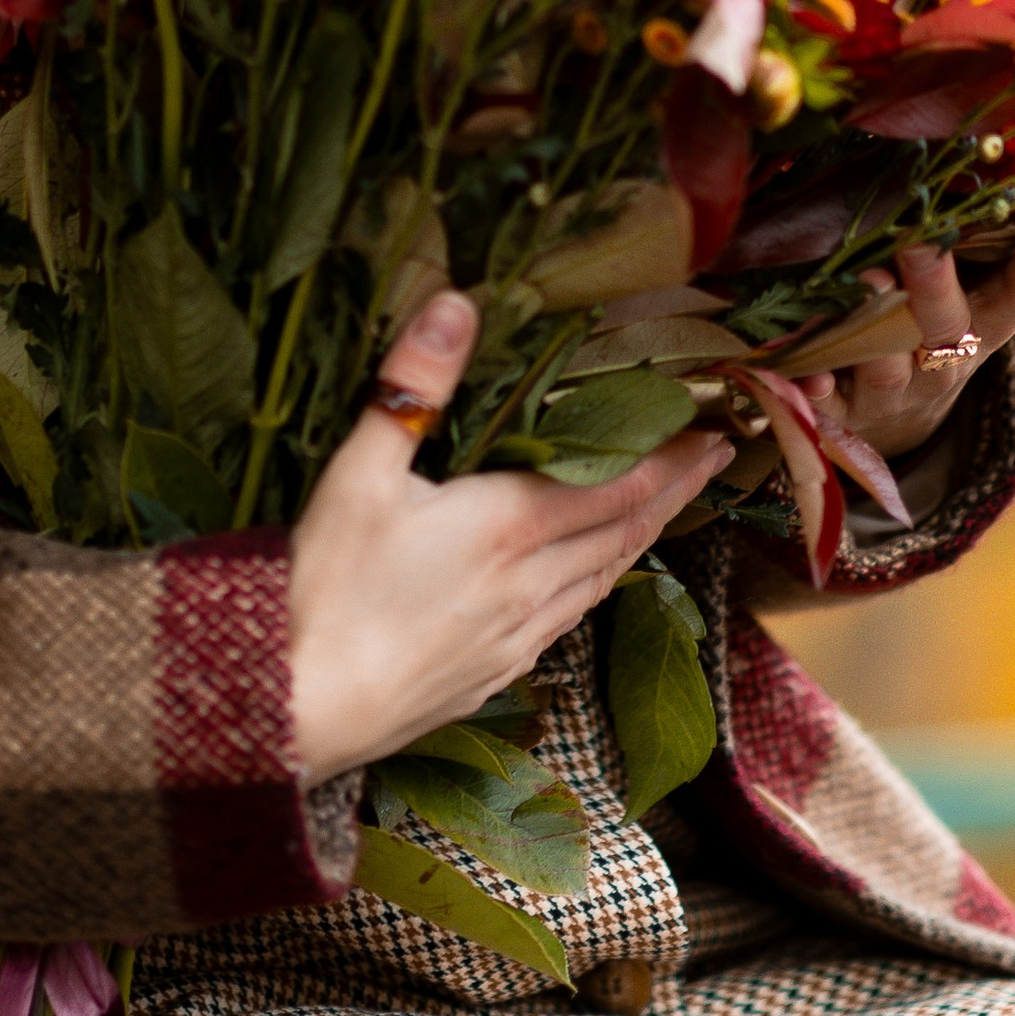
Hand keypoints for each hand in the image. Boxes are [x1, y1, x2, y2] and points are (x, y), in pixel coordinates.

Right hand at [286, 291, 734, 786]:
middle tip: (714, 460)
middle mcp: (529, 583)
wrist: (301, 711)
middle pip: (623, 531)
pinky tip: (587, 586)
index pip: (617, 485)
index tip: (713, 431)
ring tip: (665, 513)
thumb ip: (414, 387)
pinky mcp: (493, 676)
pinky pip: (567, 621)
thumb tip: (457, 304)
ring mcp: (515, 637)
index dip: (670, 457)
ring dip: (640, 540)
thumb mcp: (358, 473)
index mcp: (506, 525)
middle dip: (673, 492)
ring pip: (600, 579)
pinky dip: (595, 588)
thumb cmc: (325, 589)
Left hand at [797, 220, 1014, 471]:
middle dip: (935, 286)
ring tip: (865, 288)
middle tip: (921, 245)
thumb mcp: (984, 290)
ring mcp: (895, 390)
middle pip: (947, 325)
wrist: (903, 413)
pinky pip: (832, 405)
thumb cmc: (945, 323)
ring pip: (890, 369)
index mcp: (988, 321)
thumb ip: (1004, 239)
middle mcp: (945, 359)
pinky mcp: (847, 413)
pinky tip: (808, 373)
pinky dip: (819, 390)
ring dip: (878, 337)